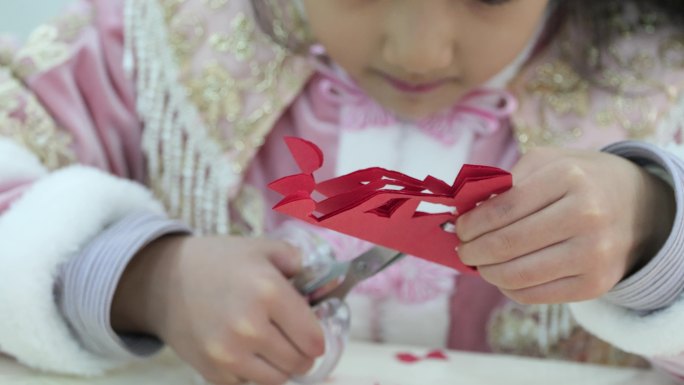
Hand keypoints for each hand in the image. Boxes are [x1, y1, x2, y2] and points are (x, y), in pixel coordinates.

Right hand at [112, 235, 324, 384]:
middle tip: (292, 338)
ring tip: (271, 346)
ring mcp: (229, 354)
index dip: (318, 337)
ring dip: (280, 366)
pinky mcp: (212, 372)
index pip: (314, 338)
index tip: (312, 333)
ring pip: (278, 379)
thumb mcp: (262, 248)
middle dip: (301, 352)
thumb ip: (299, 262)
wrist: (164, 281)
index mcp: (269, 292)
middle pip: (299, 362)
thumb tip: (323, 282)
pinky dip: (252, 373)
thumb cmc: (219, 261)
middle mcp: (250, 327)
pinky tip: (245, 351)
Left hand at [456, 147, 674, 303]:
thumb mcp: (548, 162)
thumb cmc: (580, 180)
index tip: (459, 227)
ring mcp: (593, 254)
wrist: (640, 207)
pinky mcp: (595, 285)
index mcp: (569, 178)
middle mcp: (586, 216)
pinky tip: (503, 275)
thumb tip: (466, 213)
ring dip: (486, 272)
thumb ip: (505, 181)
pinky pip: (534, 295)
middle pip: (506, 244)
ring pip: (517, 275)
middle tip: (463, 249)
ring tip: (479, 264)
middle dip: (472, 250)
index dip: (471, 223)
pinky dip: (508, 287)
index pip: (503, 209)